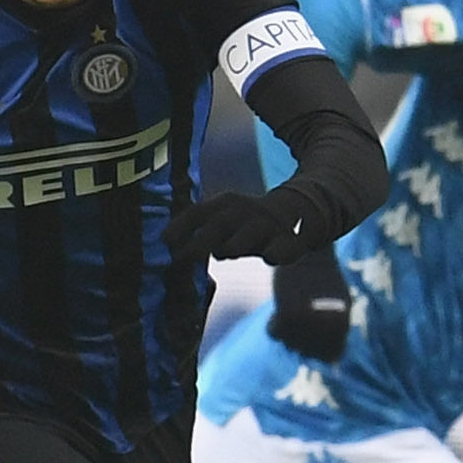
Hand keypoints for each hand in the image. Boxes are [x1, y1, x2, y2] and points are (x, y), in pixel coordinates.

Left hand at [168, 188, 326, 265]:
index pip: (198, 212)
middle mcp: (244, 212)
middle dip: (200, 240)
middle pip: (220, 224)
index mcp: (225, 204)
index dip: (181, 226)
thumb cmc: (247, 224)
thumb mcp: (223, 220)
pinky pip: (284, 247)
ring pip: (250, 234)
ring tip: (224, 253)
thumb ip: (199, 233)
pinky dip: (278, 252)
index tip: (164, 242)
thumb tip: (168, 252)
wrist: (298, 211)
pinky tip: (271, 257)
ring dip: (235, 244)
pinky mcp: (290, 241)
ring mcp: (268, 226)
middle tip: (182, 258)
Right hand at [267, 247, 351, 361]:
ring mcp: (307, 323)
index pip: (332, 357)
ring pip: (290, 345)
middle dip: (302, 341)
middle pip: (308, 353)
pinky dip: (273, 325)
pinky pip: (274, 333)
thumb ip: (338, 334)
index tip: (315, 334)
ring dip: (287, 332)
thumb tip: (332, 363)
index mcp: (343, 325)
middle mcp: (327, 328)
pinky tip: (276, 314)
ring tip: (291, 311)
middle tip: (299, 320)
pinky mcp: (286, 313)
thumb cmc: (326, 279)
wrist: (308, 252)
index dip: (321, 349)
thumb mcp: (341, 305)